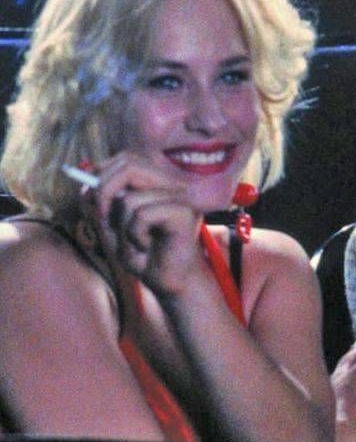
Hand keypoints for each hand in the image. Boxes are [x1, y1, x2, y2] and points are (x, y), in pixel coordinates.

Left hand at [83, 153, 204, 296]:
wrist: (171, 283)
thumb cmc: (146, 256)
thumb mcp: (113, 228)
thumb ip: (99, 206)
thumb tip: (84, 187)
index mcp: (159, 182)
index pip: (127, 158)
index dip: (103, 172)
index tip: (93, 196)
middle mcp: (172, 184)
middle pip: (129, 165)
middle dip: (103, 192)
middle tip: (102, 218)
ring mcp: (181, 197)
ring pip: (130, 198)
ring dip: (121, 227)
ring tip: (134, 243)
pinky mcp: (184, 212)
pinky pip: (141, 215)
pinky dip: (134, 236)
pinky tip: (145, 247)